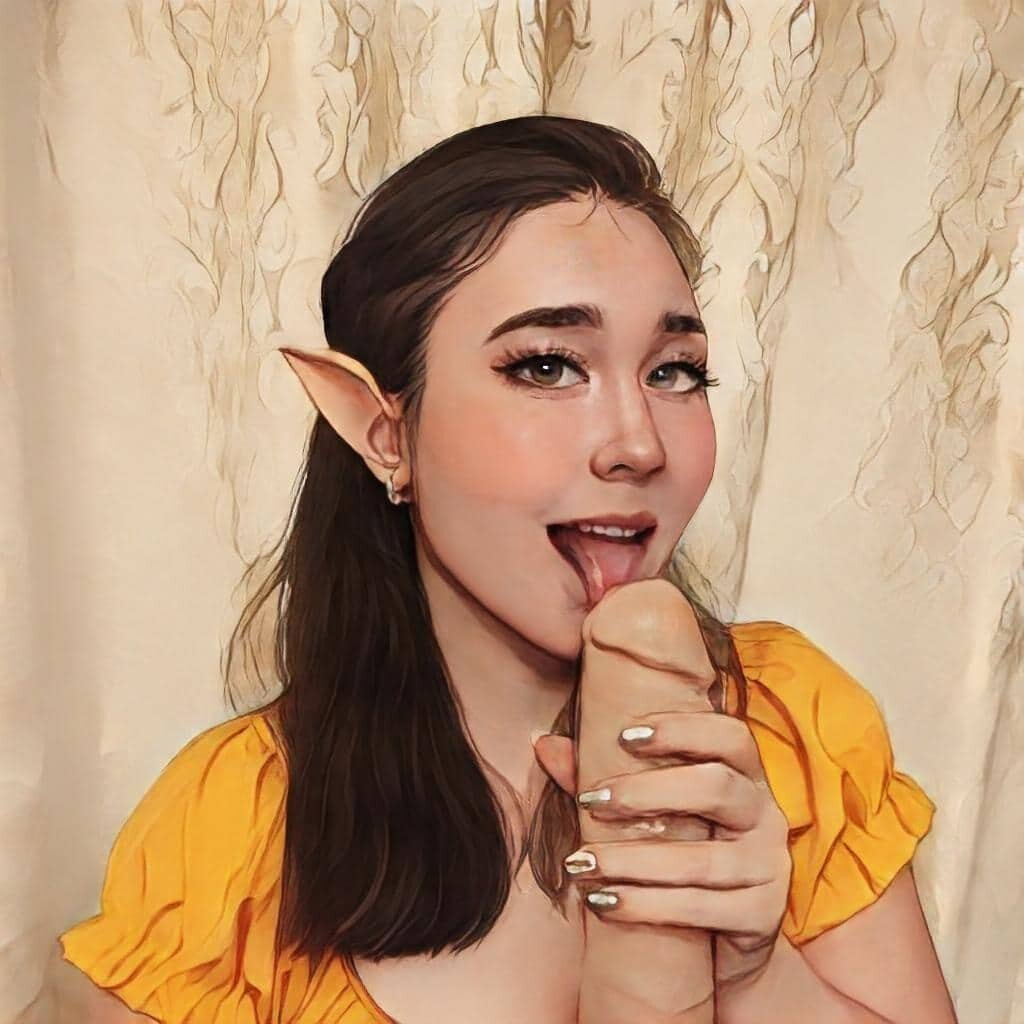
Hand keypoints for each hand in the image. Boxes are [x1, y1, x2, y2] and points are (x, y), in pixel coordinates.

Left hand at [533, 711, 791, 994]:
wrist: (724, 941)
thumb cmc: (681, 854)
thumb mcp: (652, 814)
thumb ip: (604, 776)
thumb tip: (544, 744)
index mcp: (745, 776)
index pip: (731, 736)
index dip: (682, 729)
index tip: (623, 736)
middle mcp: (766, 813)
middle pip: (718, 787)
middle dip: (648, 791)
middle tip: (591, 800)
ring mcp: (770, 866)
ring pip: (703, 860)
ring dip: (633, 861)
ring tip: (580, 864)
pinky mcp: (763, 915)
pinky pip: (702, 908)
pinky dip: (647, 905)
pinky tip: (604, 902)